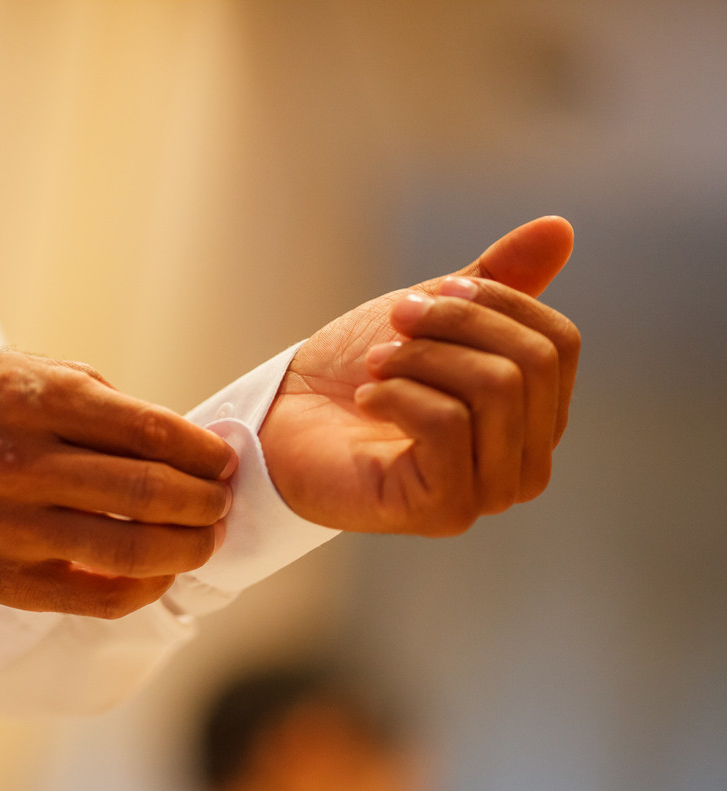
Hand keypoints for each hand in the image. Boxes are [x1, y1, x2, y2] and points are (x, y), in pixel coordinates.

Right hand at [0, 351, 236, 617]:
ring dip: (187, 546)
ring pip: (128, 547)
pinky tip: (161, 572)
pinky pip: (96, 596)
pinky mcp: (5, 578)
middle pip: (146, 490)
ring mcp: (12, 525)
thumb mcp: (26, 370)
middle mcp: (24, 462)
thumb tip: (178, 441)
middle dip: (204, 500)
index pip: (148, 430)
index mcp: (36, 399)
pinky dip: (144, 587)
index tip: (224, 460)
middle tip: (222, 501)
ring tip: (207, 538)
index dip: (201, 450)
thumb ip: (99, 401)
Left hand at [259, 216, 580, 534]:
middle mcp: (525, 465)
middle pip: (532, 363)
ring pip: (495, 388)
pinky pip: (447, 424)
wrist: (282, 418)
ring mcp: (488, 494)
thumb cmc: (354, 370)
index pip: (559, 343)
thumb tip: (559, 228)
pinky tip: (365, 398)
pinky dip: (396, 393)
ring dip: (419, 357)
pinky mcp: (445, 510)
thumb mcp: (430, 313)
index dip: (495, 302)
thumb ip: (495, 281)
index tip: (428, 295)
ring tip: (374, 365)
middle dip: (453, 323)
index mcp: (534, 418)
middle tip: (394, 323)